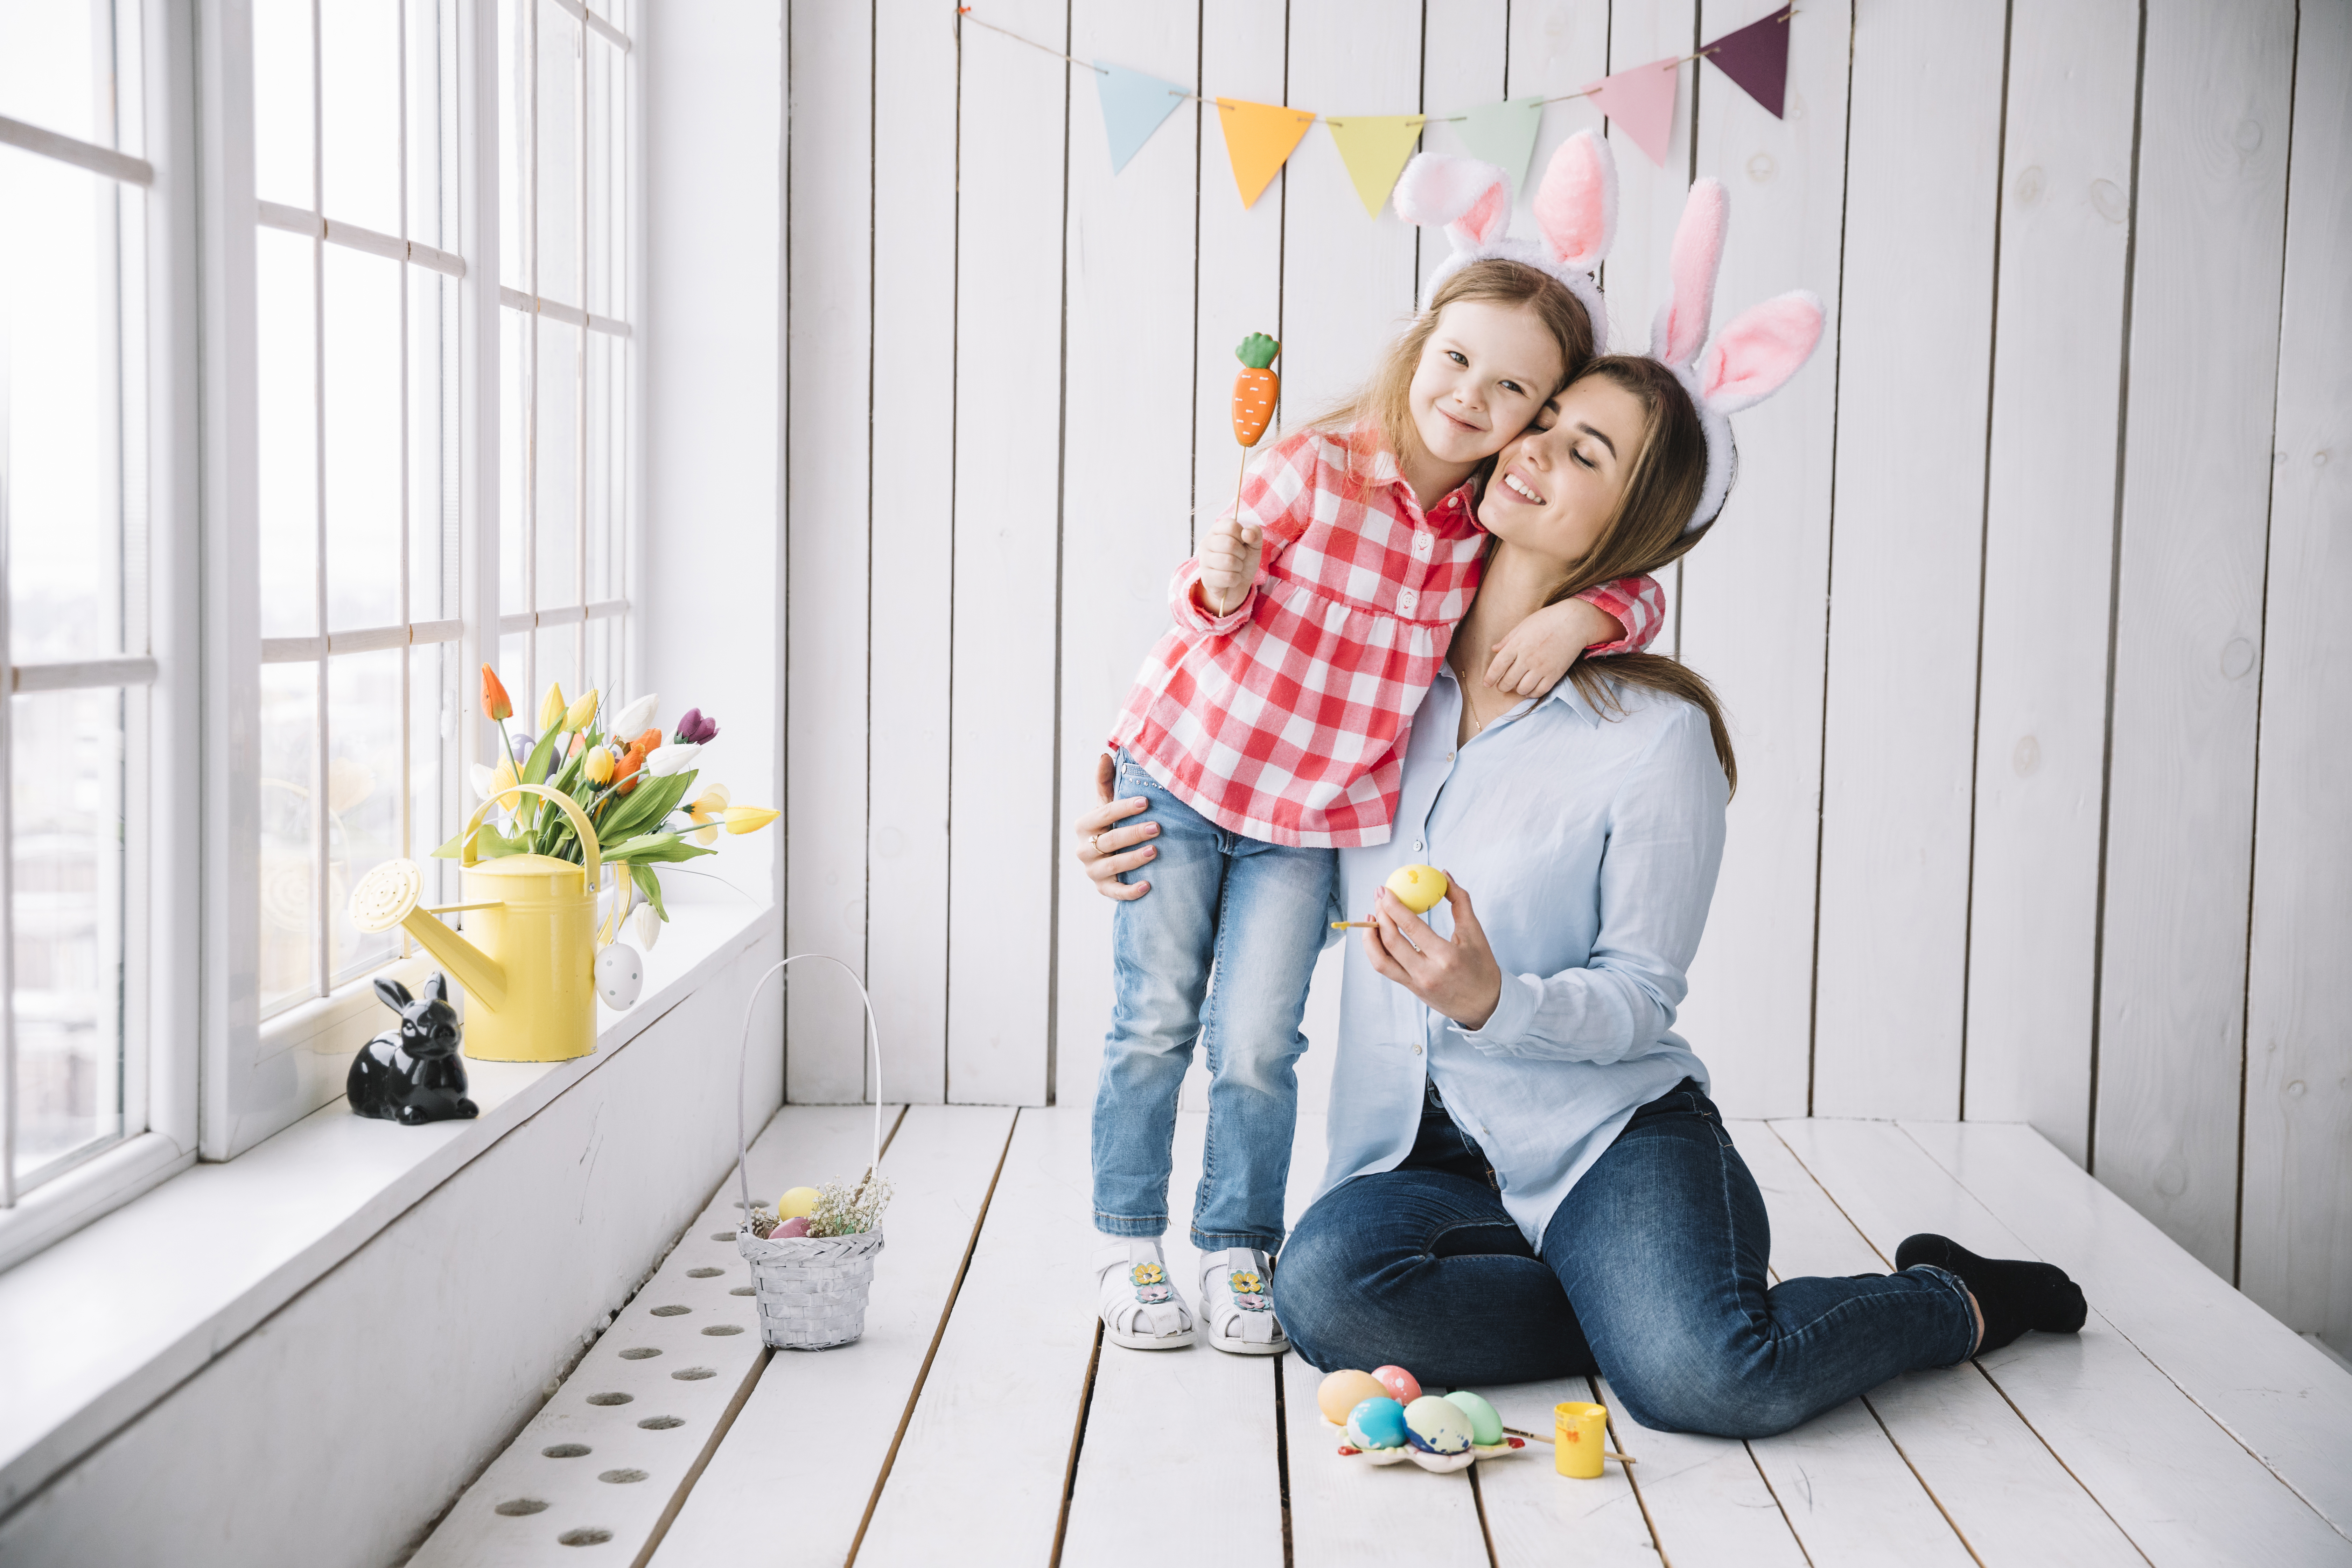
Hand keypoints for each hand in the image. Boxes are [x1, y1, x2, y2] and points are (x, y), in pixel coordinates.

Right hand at [1075, 752, 1159, 900]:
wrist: (1108, 856)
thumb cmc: (1110, 825)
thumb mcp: (1106, 804)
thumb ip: (1105, 782)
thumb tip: (1105, 754)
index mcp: (1084, 825)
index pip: (1104, 814)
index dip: (1124, 807)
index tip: (1146, 801)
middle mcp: (1083, 849)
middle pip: (1109, 840)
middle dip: (1133, 833)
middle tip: (1157, 827)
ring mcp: (1092, 871)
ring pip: (1112, 865)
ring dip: (1134, 859)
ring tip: (1155, 851)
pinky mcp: (1102, 888)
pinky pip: (1115, 892)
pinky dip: (1130, 891)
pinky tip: (1147, 886)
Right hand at [1197, 512, 1263, 615]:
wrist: (1238, 584)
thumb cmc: (1244, 560)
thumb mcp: (1254, 544)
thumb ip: (1255, 533)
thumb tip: (1247, 533)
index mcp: (1217, 530)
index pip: (1231, 526)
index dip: (1243, 536)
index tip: (1242, 543)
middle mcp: (1206, 543)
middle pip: (1229, 543)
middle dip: (1241, 554)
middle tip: (1239, 558)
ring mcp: (1204, 561)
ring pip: (1228, 561)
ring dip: (1239, 567)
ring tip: (1235, 568)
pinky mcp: (1206, 578)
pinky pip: (1228, 578)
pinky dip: (1235, 579)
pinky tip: (1231, 579)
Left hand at [1358, 875, 1502, 1029]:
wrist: (1485, 1005)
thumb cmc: (1482, 966)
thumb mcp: (1476, 932)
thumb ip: (1460, 901)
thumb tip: (1444, 875)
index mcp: (1446, 956)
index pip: (1411, 927)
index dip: (1394, 905)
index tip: (1386, 890)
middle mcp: (1427, 972)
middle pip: (1391, 941)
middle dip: (1380, 914)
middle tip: (1378, 895)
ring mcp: (1416, 983)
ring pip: (1381, 959)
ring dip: (1370, 935)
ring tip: (1371, 915)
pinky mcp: (1410, 989)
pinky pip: (1385, 968)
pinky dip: (1375, 950)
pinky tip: (1376, 934)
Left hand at [1484, 598, 1623, 696]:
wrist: (1575, 622)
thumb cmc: (1547, 620)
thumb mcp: (1523, 625)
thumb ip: (1508, 639)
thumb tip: (1494, 649)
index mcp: (1517, 644)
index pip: (1498, 666)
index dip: (1490, 677)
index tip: (1486, 683)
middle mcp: (1527, 658)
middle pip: (1508, 681)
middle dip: (1502, 686)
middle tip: (1502, 686)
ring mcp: (1542, 667)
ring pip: (1522, 689)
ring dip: (1517, 690)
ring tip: (1517, 686)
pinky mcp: (1555, 674)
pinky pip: (1540, 691)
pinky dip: (1532, 693)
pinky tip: (1530, 689)